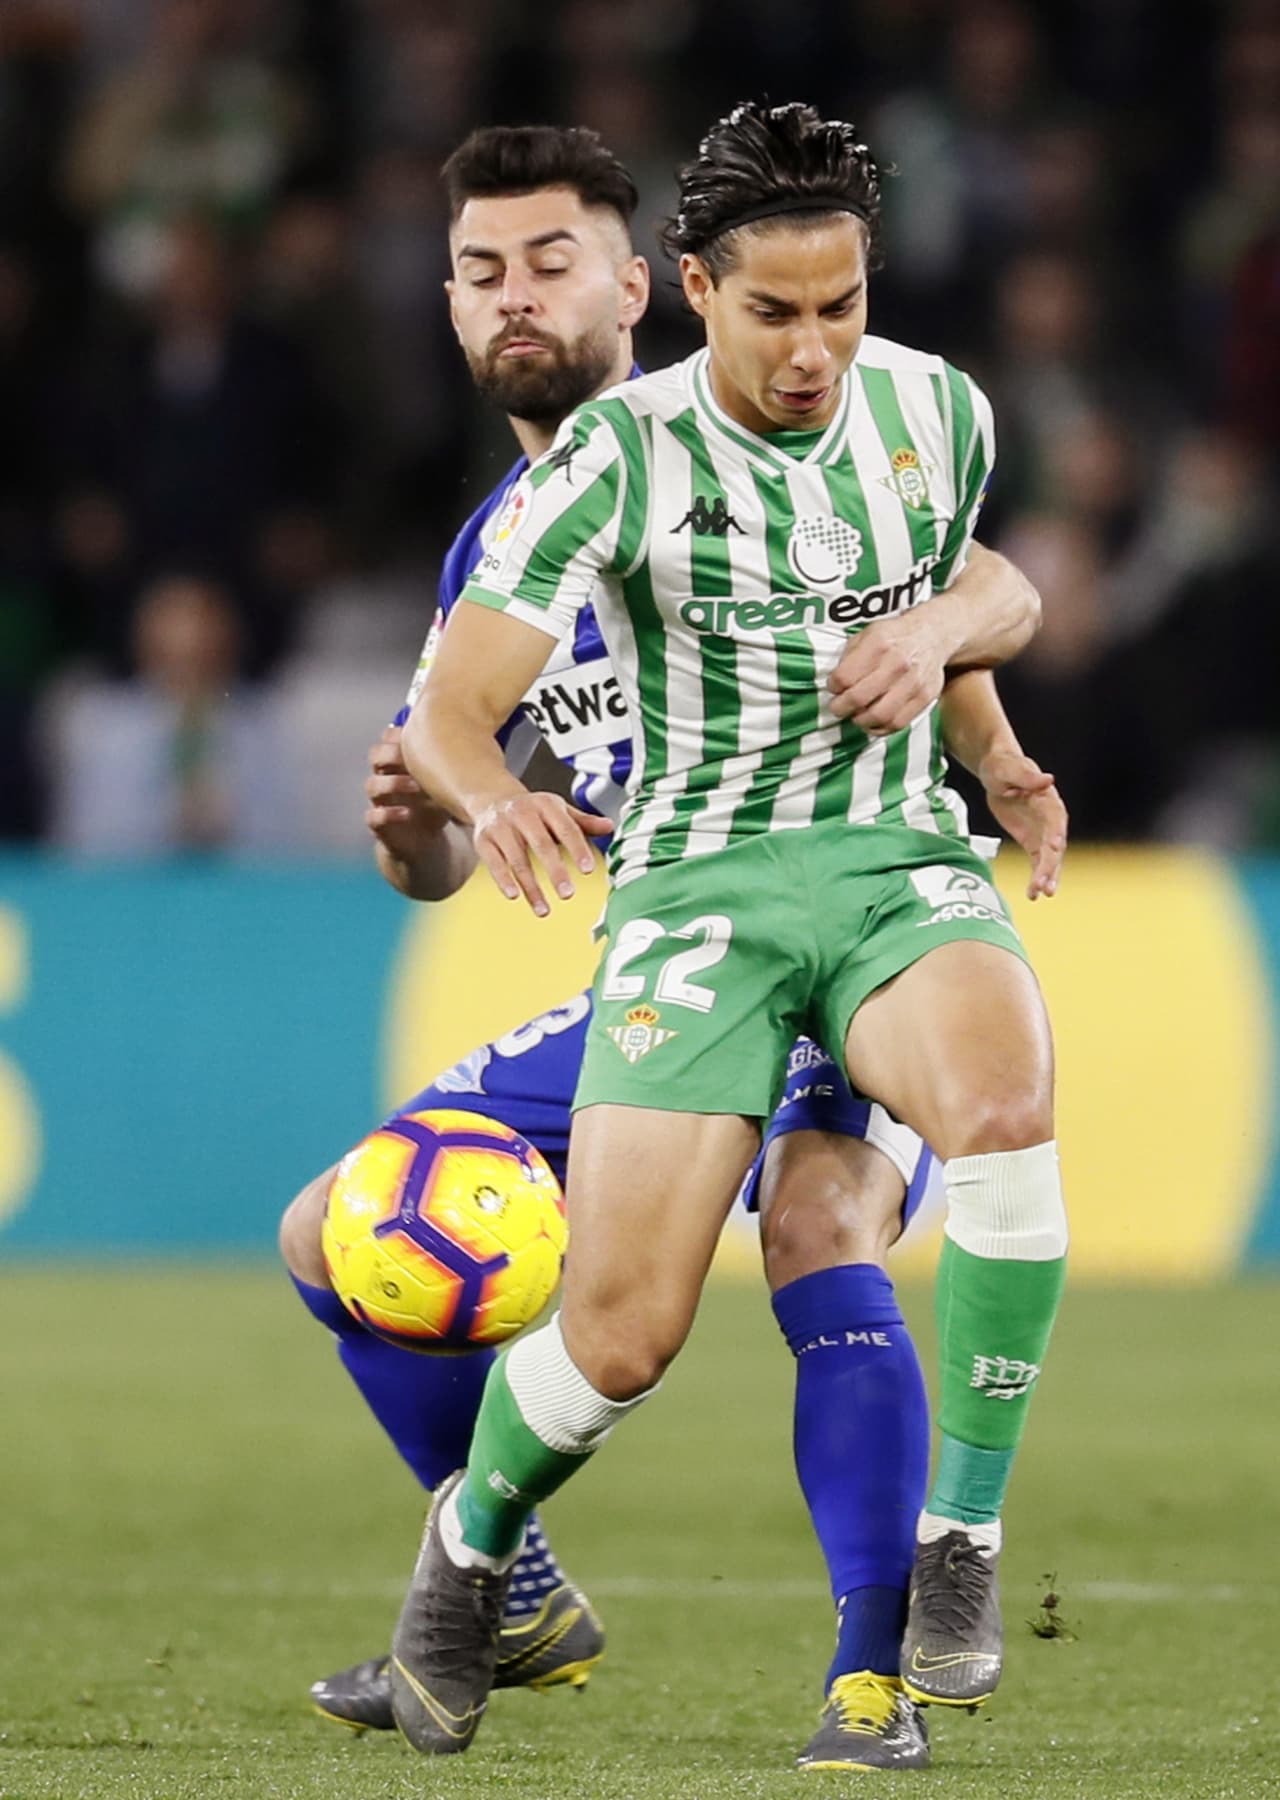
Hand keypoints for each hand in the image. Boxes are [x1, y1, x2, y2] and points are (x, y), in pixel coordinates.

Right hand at [364, 725, 450, 859]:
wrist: (425, 843)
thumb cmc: (435, 805)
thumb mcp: (444, 784)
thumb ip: (450, 766)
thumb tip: (481, 742)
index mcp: (398, 763)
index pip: (387, 739)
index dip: (397, 735)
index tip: (417, 735)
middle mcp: (385, 778)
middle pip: (375, 756)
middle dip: (391, 753)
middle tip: (412, 758)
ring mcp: (380, 801)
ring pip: (372, 785)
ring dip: (392, 782)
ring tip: (416, 786)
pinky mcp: (378, 825)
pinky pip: (373, 816)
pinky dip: (387, 814)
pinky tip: (407, 813)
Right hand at [473, 791, 611, 916]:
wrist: (492, 799)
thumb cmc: (532, 810)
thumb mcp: (558, 810)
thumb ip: (583, 823)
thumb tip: (610, 827)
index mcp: (546, 805)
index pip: (566, 828)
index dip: (578, 849)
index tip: (588, 870)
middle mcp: (523, 813)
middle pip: (541, 844)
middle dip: (555, 871)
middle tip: (568, 894)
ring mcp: (501, 826)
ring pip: (518, 859)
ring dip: (531, 887)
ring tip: (544, 910)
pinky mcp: (483, 840)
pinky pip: (494, 863)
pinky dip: (504, 880)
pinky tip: (515, 896)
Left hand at [827, 611, 948, 733]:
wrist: (932, 635)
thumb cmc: (896, 637)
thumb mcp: (867, 634)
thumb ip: (849, 657)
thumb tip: (836, 683)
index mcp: (878, 644)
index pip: (844, 676)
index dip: (833, 686)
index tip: (833, 687)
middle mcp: (897, 663)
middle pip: (859, 698)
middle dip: (841, 707)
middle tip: (838, 707)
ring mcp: (913, 682)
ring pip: (879, 715)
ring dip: (860, 721)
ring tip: (856, 715)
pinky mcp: (924, 697)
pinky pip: (898, 723)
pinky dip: (880, 728)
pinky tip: (873, 721)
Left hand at [979, 747, 1067, 898]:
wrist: (997, 771)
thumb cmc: (1003, 765)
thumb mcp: (1010, 768)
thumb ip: (1027, 776)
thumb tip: (1048, 779)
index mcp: (1048, 801)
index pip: (1056, 822)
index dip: (1056, 836)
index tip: (1055, 850)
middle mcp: (1051, 820)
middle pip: (1054, 846)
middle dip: (1050, 866)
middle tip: (1044, 886)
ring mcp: (1043, 832)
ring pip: (1049, 859)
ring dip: (1046, 877)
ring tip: (1040, 895)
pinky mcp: (1032, 841)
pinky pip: (1037, 862)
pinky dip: (1036, 877)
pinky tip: (1033, 894)